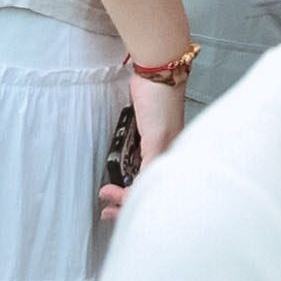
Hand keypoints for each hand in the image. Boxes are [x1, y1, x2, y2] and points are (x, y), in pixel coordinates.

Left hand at [102, 68, 187, 210]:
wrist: (156, 70)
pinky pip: (136, 156)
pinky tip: (120, 169)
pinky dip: (127, 167)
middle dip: (127, 201)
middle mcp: (166, 151)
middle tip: (108, 210)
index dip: (129, 201)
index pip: (151, 188)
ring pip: (141, 172)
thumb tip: (140, 191)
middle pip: (146, 184)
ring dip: (126, 185)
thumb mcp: (157, 138)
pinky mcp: (145, 130)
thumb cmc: (161, 100)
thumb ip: (151, 165)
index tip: (108, 200)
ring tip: (111, 193)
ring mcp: (155, 141)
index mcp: (172, 155)